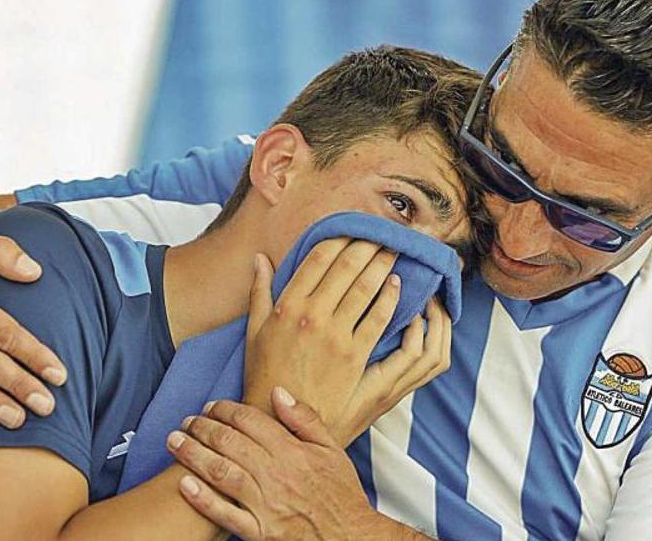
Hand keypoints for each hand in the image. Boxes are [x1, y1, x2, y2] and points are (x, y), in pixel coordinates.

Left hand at [168, 391, 427, 539]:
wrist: (350, 539)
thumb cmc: (341, 496)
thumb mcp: (333, 450)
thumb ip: (306, 419)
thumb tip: (279, 392)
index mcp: (294, 452)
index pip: (251, 421)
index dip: (226, 410)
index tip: (211, 406)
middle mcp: (277, 475)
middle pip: (230, 443)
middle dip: (203, 428)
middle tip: (187, 421)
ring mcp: (266, 505)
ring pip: (222, 473)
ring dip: (194, 455)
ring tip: (175, 442)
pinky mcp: (259, 532)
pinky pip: (225, 515)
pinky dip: (203, 500)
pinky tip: (184, 485)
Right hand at [244, 239, 452, 444]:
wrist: (277, 420)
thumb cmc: (263, 375)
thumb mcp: (253, 331)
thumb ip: (259, 292)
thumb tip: (261, 259)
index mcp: (286, 305)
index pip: (318, 258)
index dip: (339, 238)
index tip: (352, 230)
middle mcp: (311, 315)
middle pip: (346, 266)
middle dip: (367, 246)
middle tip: (382, 234)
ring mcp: (334, 336)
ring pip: (365, 288)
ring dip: (382, 265)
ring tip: (393, 252)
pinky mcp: (353, 356)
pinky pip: (378, 319)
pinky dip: (391, 299)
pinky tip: (398, 286)